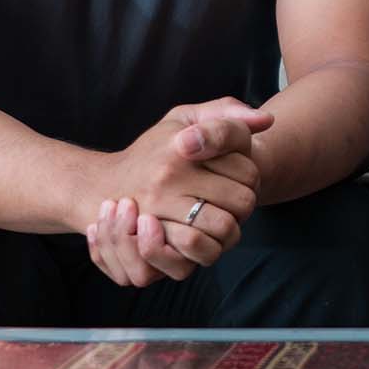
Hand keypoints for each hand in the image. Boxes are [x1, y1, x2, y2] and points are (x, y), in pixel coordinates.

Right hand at [85, 98, 272, 286]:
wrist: (102, 186)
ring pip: (225, 230)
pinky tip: (203, 238)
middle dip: (244, 204)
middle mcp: (167, 178)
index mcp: (181, 147)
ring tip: (219, 219)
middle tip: (229, 201)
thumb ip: (225, 113)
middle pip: (243, 202)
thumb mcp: (184, 118)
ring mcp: (156, 212)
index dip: (251, 175)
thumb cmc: (156, 149)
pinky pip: (197, 255)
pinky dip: (208, 250)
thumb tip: (266, 120)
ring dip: (230, 230)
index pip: (248, 170)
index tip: (234, 173)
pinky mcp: (149, 242)